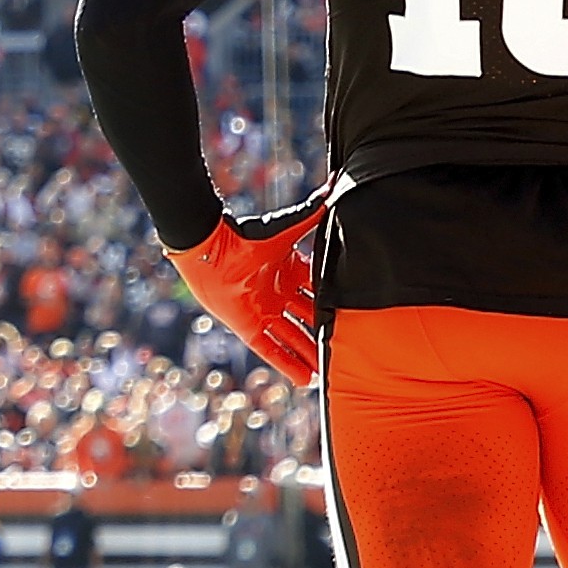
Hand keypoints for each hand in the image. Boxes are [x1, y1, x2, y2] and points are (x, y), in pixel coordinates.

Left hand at [164, 188, 333, 386]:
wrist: (209, 247)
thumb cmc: (246, 234)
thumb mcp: (287, 228)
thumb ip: (311, 213)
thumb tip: (334, 186)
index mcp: (291, 271)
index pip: (319, 293)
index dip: (336, 305)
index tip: (358, 319)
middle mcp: (279, 293)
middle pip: (309, 319)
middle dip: (327, 335)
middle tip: (352, 353)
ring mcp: (264, 311)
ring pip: (294, 337)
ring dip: (311, 355)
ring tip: (332, 373)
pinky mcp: (248, 326)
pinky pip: (272, 349)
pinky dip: (288, 363)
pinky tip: (306, 380)